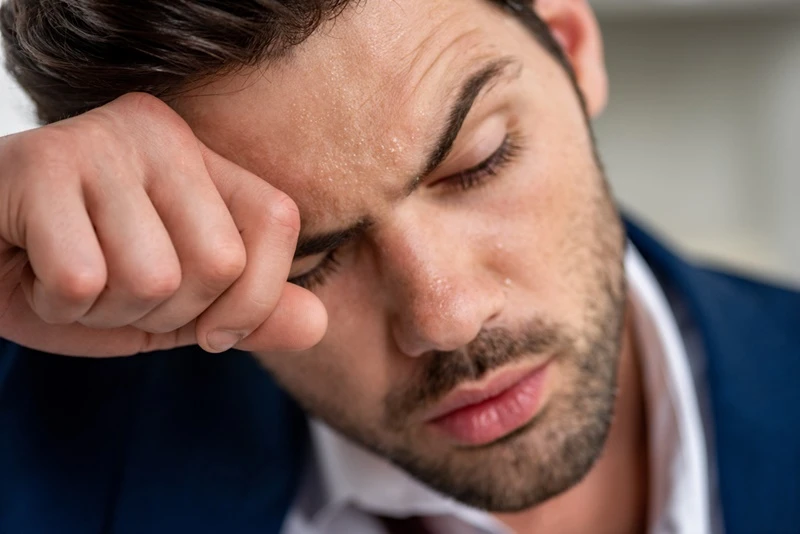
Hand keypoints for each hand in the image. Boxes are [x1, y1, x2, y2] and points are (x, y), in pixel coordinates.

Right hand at [0, 93, 326, 356]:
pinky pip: (82, 280)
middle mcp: (159, 134)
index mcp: (201, 159)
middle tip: (116, 289)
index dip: (253, 299)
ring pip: (152, 277)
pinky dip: (57, 304)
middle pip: (218, 260)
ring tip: (72, 276)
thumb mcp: (178, 306)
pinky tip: (34, 269)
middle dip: (166, 311)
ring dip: (106, 310)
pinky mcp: (37, 164)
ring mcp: (99, 141)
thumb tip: (318, 322)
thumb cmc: (77, 276)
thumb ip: (246, 312)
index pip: (278, 219)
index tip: (210, 331)